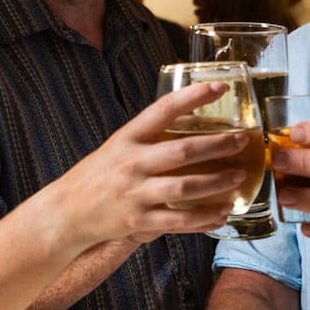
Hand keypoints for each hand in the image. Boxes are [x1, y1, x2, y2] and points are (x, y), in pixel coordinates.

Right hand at [52, 82, 252, 246]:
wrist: (67, 212)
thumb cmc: (97, 175)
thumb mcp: (118, 145)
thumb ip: (151, 136)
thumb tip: (194, 120)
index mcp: (127, 137)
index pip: (163, 109)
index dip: (193, 97)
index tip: (220, 87)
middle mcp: (132, 163)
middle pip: (182, 151)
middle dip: (217, 145)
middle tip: (242, 140)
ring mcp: (135, 194)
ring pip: (185, 188)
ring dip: (217, 182)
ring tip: (240, 176)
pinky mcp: (139, 222)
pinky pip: (179, 222)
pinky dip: (205, 218)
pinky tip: (224, 213)